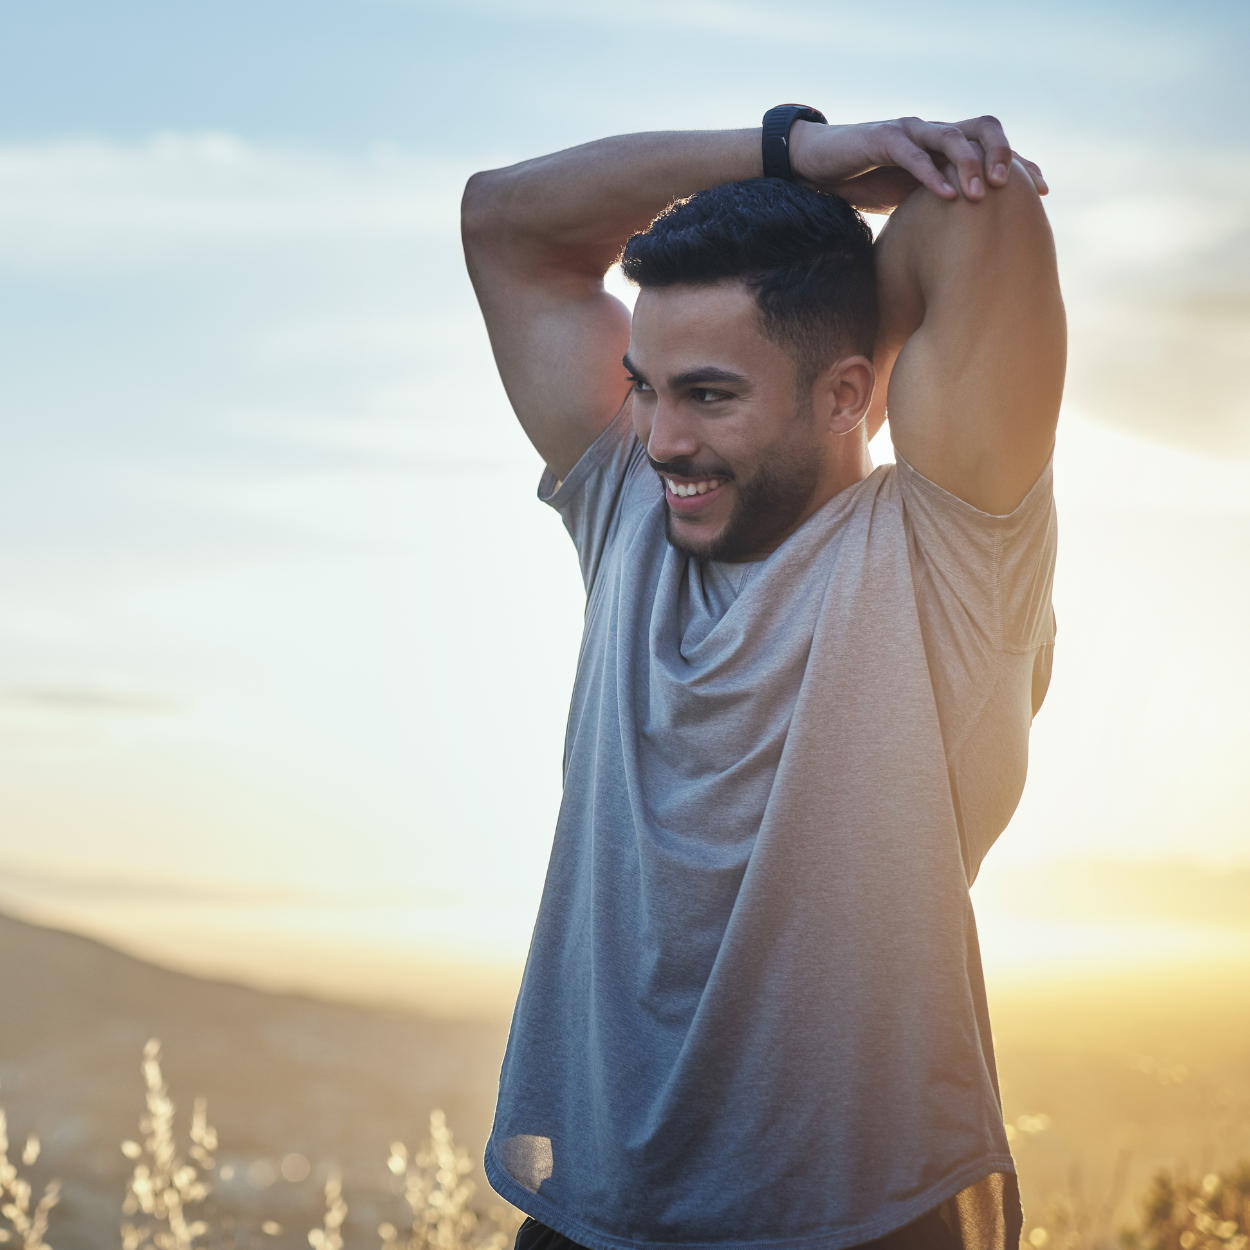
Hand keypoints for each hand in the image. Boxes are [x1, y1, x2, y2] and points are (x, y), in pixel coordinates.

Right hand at [788, 115, 1047, 211]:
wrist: (818, 167)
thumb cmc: (864, 184)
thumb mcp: (910, 201)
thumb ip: (938, 212)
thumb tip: (966, 254)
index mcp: (944, 147)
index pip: (993, 148)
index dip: (1022, 164)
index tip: (1044, 192)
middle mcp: (933, 133)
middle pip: (983, 128)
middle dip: (1003, 155)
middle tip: (1012, 188)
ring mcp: (910, 131)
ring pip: (952, 136)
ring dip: (969, 164)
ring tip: (980, 194)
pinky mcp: (882, 137)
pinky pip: (913, 152)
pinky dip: (931, 173)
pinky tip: (946, 195)